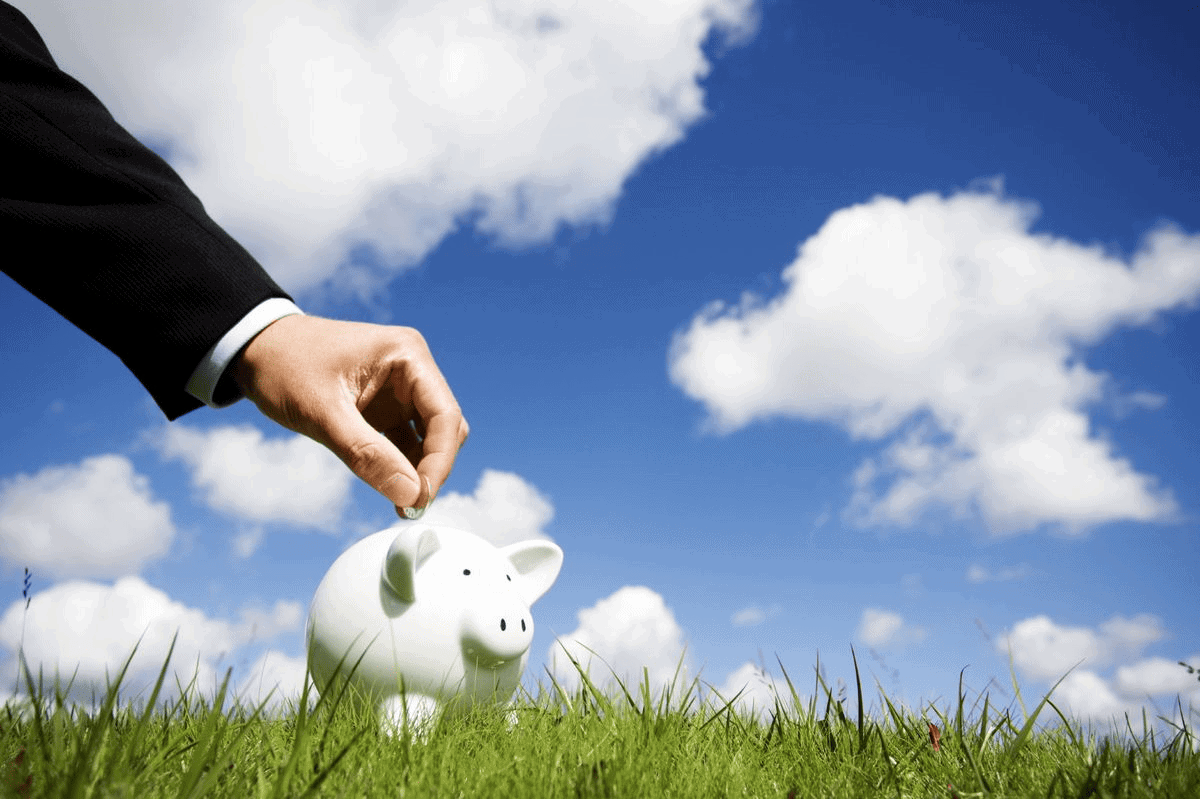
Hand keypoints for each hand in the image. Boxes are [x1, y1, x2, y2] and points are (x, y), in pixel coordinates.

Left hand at [230, 314, 467, 515]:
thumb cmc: (284, 365)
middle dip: (432, 467)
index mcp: (406, 355)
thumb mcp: (322, 412)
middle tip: (410, 505)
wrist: (254, 349)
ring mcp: (400, 390)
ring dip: (419, 471)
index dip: (440, 459)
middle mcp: (411, 369)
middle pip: (444, 427)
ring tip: (401, 506)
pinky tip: (391, 491)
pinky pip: (406, 442)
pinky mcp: (386, 408)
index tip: (421, 496)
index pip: (444, 414)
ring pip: (429, 438)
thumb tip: (410, 494)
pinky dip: (402, 467)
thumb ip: (367, 454)